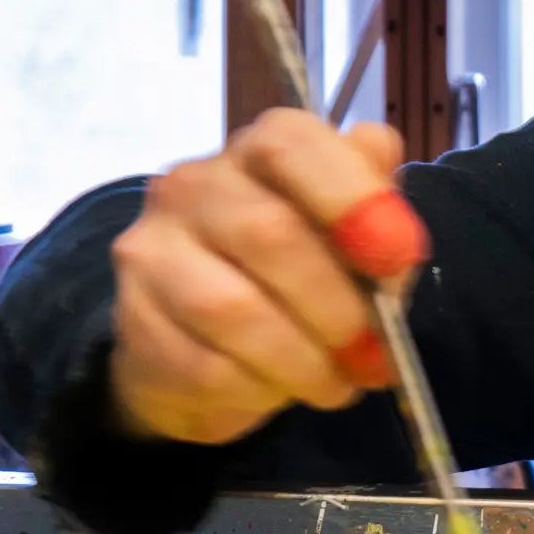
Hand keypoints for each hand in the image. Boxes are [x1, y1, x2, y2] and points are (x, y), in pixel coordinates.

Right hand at [107, 111, 421, 445]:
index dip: (353, 199)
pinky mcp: (134, 319)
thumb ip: (374, 206)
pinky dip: (257, 389)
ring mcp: (152, 250)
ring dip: (302, 361)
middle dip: (338, 308)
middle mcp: (193, 186)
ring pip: (233, 310)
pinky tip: (277, 389)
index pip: (290, 144)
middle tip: (375, 355)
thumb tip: (379, 151)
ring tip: (334, 384)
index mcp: (256, 152)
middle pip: (270, 234)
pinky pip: (204, 364)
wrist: (203, 349)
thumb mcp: (351, 244)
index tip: (399, 260)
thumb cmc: (295, 282)